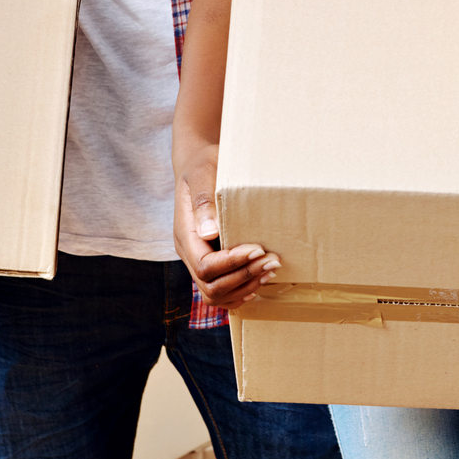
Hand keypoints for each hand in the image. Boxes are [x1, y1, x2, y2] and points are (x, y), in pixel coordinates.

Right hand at [172, 151, 276, 309]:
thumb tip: (209, 232)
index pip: (205, 265)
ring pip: (214, 294)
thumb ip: (204, 199)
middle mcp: (189, 251)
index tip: (258, 248)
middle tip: (273, 261)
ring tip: (270, 271)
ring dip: (244, 287)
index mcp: (185, 233)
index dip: (232, 263)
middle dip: (243, 277)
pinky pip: (220, 291)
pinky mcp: (211, 261)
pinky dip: (241, 292)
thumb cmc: (205, 164)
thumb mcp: (203, 172)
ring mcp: (198, 259)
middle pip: (210, 286)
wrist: (199, 164)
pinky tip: (260, 281)